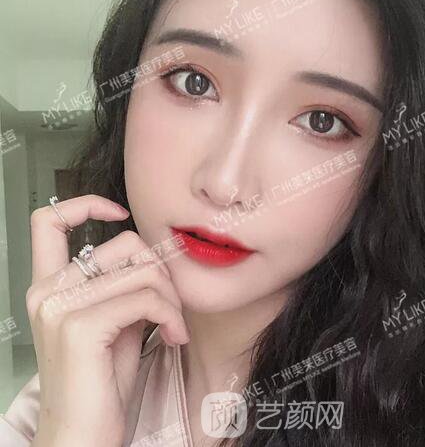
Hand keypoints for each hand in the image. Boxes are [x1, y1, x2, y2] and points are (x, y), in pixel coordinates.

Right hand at [26, 195, 189, 446]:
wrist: (84, 438)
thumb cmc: (102, 382)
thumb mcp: (115, 320)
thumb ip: (124, 284)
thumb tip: (157, 254)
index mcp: (49, 286)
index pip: (49, 220)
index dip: (87, 204)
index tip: (121, 214)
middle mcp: (46, 291)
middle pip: (124, 244)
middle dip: (161, 271)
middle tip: (170, 305)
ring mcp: (59, 308)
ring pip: (142, 270)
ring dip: (171, 298)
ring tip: (173, 325)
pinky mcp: (79, 327)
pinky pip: (146, 298)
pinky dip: (171, 315)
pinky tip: (174, 336)